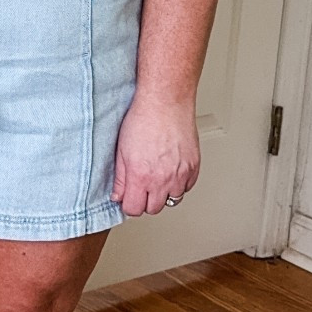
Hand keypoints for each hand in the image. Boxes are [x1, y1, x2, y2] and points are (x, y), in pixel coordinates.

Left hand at [113, 92, 198, 215]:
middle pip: (154, 208)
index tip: (129, 197)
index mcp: (141, 176)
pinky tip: (170, 171)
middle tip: (142, 187)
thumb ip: (120, 178)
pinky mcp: (194, 166)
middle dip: (146, 201)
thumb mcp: (121, 150)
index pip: (134, 209)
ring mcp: (180, 174)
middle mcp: (163, 179)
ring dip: (164, 193)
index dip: (129, 204)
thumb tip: (118, 195)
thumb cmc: (143, 119)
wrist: (165, 102)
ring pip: (173, 199)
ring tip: (157, 177)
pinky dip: (179, 183)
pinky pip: (187, 187)